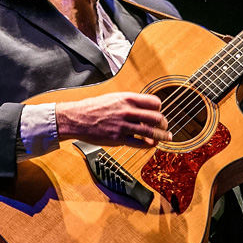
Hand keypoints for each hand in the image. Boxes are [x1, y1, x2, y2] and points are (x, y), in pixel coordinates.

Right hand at [55, 92, 172, 147]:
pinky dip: (149, 145)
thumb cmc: (93, 107)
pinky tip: (151, 144)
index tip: (159, 112)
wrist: (77, 118)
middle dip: (164, 123)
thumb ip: (129, 102)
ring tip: (166, 137)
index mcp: (127, 98)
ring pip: (151, 132)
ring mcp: (124, 126)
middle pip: (156, 118)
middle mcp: (127, 111)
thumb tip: (144, 107)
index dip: (159, 108)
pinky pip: (140, 143)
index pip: (154, 102)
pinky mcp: (119, 138)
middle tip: (165, 126)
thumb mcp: (113, 97)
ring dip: (162, 136)